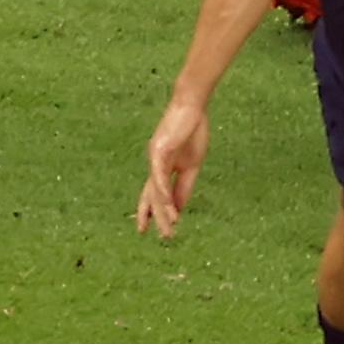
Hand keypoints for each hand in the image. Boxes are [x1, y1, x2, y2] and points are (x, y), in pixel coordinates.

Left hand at [135, 99, 208, 236]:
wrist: (191, 107)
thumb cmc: (191, 132)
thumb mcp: (191, 165)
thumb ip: (184, 185)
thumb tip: (179, 207)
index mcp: (162, 167)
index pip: (153, 194)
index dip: (152, 212)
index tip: (151, 230)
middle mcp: (154, 164)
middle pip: (152, 196)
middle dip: (156, 217)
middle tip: (162, 236)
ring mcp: (154, 157)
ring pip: (155, 189)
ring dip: (162, 210)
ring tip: (169, 227)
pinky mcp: (159, 150)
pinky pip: (160, 175)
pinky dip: (163, 191)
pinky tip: (166, 205)